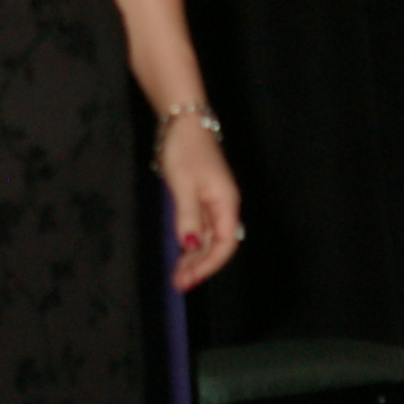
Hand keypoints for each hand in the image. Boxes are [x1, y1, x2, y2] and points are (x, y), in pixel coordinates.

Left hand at [159, 119, 241, 290]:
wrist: (183, 120)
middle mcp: (224, 205)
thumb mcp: (183, 184)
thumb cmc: (185, 149)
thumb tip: (192, 245)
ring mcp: (214, 200)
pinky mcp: (202, 195)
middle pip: (218, 244)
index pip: (225, 245)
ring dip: (195, 257)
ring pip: (209, 237)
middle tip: (179, 283)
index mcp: (226, 202)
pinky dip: (192, 242)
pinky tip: (182, 252)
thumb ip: (189, 217)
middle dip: (200, 266)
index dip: (209, 265)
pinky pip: (201, 227)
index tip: (189, 279)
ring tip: (177, 274)